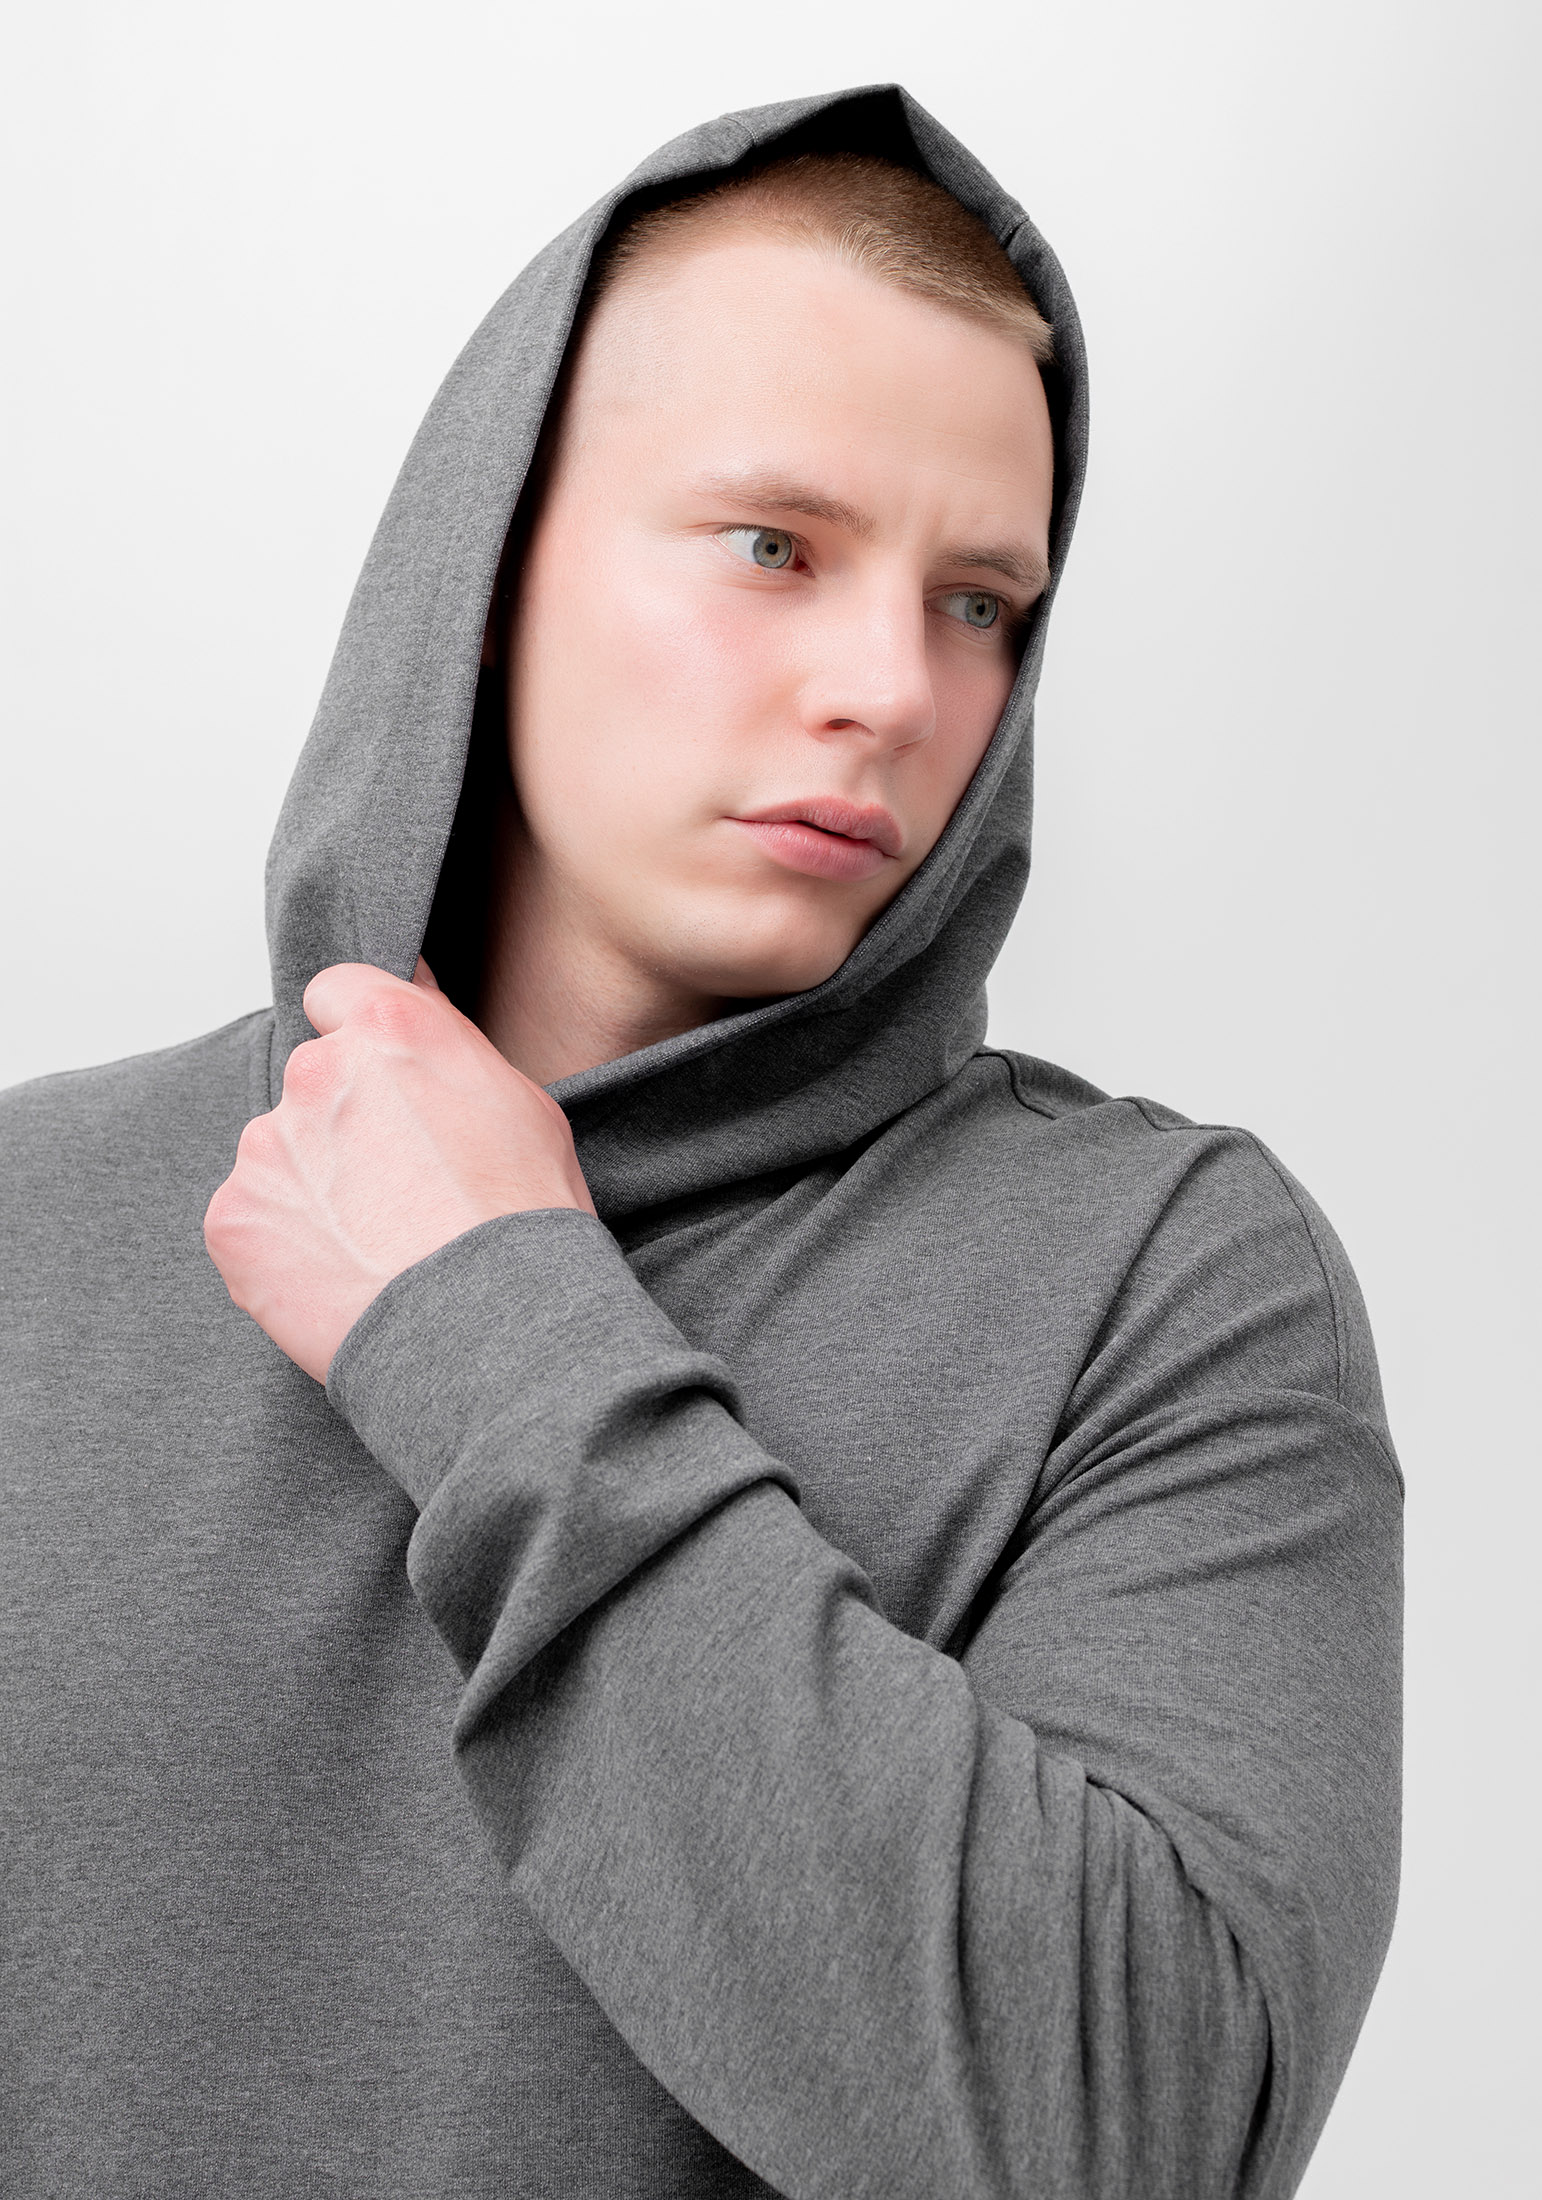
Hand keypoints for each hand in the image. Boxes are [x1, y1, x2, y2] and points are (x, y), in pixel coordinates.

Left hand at [205, 959, 594, 1381]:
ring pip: (280, 1155)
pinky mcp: (232, 1218)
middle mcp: (316, 1072)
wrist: (484, 1328)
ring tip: (373, 1247)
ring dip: (312, 1187)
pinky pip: (250, 1220)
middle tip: (397, 1189)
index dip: (358, 1036)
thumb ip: (448, 1050)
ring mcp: (266, 1147)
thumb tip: (418, 1010)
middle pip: (311, 1082)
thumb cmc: (522, 1223)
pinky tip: (340, 1277)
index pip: (337, 992)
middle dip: (343, 1124)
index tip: (379, 1078)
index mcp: (390, 1030)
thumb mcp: (522, 1105)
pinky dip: (283, 1247)